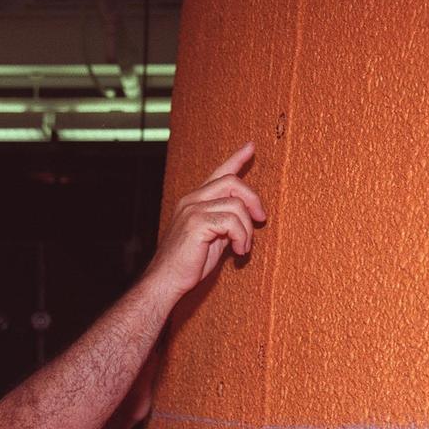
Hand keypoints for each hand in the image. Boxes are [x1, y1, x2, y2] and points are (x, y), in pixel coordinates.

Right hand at [144, 143, 265, 299]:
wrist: (167, 281)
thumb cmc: (189, 264)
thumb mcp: (213, 238)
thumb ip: (226, 223)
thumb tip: (246, 218)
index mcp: (194, 201)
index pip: (218, 174)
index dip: (236, 159)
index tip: (251, 147)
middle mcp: (192, 200)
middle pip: (232, 182)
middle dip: (253, 199)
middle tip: (261, 219)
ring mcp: (193, 210)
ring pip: (236, 204)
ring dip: (247, 229)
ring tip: (243, 247)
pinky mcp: (197, 223)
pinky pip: (232, 221)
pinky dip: (242, 237)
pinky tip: (239, 252)